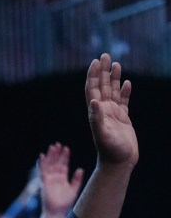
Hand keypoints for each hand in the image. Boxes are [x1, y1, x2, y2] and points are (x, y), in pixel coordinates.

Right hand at [38, 142, 83, 215]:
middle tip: (58, 144)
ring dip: (50, 156)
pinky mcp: (44, 182)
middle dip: (57, 154)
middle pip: (55, 162)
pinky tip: (42, 156)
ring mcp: (49, 179)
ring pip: (49, 165)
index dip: (64, 156)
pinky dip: (42, 164)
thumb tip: (80, 169)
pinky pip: (42, 171)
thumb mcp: (74, 189)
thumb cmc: (64, 203)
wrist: (57, 212)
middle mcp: (55, 177)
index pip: (63, 164)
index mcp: (62, 178)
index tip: (66, 148)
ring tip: (52, 146)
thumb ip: (76, 179)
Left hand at [85, 53, 136, 168]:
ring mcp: (113, 114)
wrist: (119, 162)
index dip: (93, 75)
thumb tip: (94, 102)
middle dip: (103, 71)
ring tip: (116, 63)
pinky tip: (126, 82)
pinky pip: (124, 101)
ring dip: (113, 78)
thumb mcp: (103, 134)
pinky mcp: (123, 119)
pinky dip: (124, 91)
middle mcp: (103, 111)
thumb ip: (97, 118)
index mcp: (96, 112)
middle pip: (101, 86)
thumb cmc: (110, 150)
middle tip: (105, 55)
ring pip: (112, 91)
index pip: (92, 89)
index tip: (95, 61)